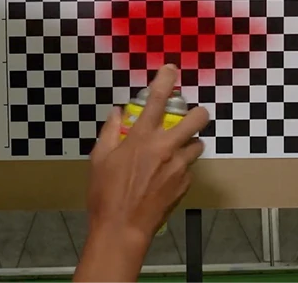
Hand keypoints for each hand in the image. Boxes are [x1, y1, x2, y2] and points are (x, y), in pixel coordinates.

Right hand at [73, 64, 208, 282]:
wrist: (122, 228)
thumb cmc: (105, 194)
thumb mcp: (99, 159)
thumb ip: (109, 132)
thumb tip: (116, 113)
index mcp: (142, 138)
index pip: (158, 99)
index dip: (166, 80)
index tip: (171, 69)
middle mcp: (166, 148)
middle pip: (197, 119)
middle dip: (198, 113)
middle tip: (192, 116)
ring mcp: (179, 167)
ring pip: (197, 145)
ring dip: (188, 144)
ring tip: (173, 153)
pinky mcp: (185, 184)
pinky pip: (189, 168)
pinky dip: (181, 167)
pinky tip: (165, 177)